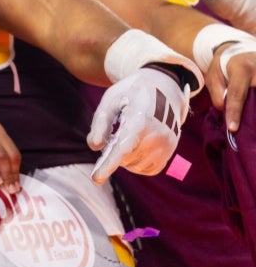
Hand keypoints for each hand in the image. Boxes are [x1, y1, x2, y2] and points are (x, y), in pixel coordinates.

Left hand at [87, 67, 187, 182]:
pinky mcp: (170, 152)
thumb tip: (95, 146)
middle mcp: (158, 135)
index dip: (109, 164)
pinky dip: (136, 162)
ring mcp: (167, 145)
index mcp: (142, 119)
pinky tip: (134, 145)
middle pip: (125, 158)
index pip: (123, 147)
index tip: (96, 179)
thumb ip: (101, 122)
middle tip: (112, 133)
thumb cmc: (132, 93)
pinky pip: (147, 168)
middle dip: (112, 152)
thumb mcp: (111, 99)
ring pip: (135, 166)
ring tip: (125, 135)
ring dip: (124, 158)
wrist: (164, 88)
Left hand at [206, 41, 255, 131]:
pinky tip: (254, 118)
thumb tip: (223, 109)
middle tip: (244, 131)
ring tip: (251, 128)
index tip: (233, 128)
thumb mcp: (214, 74)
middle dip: (251, 114)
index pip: (237, 93)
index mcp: (241, 69)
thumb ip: (216, 91)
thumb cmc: (224, 65)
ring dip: (255, 111)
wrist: (241, 50)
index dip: (234, 112)